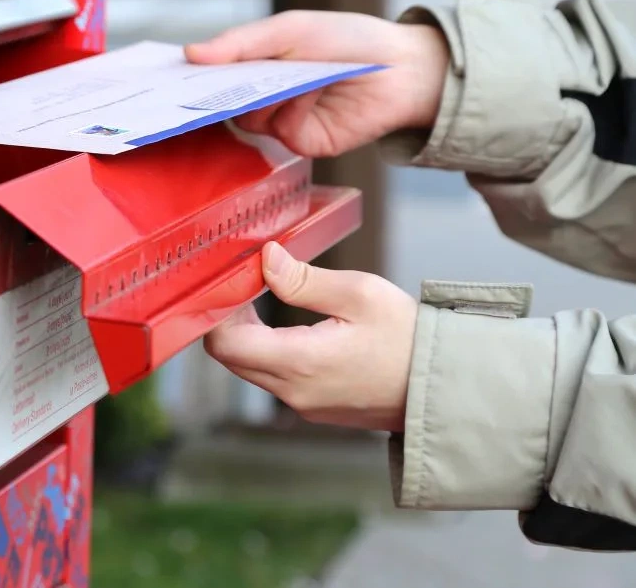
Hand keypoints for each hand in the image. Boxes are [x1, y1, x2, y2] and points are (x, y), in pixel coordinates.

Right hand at [185, 11, 449, 157]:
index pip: (210, 76)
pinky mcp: (303, 143)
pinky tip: (312, 90)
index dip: (189, 78)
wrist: (401, 68)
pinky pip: (279, 132)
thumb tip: (190, 53)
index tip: (166, 77)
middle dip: (215, 93)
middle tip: (203, 85)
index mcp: (255, 67)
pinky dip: (291, 110)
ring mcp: (281, 122)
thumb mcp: (290, 29)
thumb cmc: (347, 39)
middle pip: (221, 103)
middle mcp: (263, 97)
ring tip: (290, 75)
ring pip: (247, 120)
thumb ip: (241, 42)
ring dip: (265, 96)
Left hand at [204, 241, 416, 432]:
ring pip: (249, 369)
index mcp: (299, 363)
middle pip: (231, 357)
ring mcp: (303, 405)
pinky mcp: (315, 407)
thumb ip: (304, 280)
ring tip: (264, 298)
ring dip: (248, 336)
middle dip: (228, 320)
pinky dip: (268, 352)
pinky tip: (287, 326)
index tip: (232, 282)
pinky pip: (274, 380)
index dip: (218, 311)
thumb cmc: (410, 339)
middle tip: (244, 284)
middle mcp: (294, 392)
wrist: (448, 388)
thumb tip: (266, 259)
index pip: (225, 344)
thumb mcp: (360, 294)